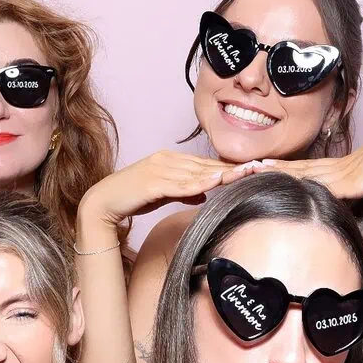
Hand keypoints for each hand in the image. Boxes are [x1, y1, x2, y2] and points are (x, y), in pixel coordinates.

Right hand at [80, 151, 259, 228]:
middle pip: (205, 165)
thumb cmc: (131, 198)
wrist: (102, 202)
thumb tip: (204, 195)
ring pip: (197, 172)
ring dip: (223, 173)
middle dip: (233, 167)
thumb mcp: (162, 193)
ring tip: (246, 173)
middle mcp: (166, 159)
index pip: (204, 163)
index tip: (251, 169)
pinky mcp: (153, 182)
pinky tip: (217, 183)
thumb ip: (183, 191)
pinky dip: (201, 183)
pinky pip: (182, 184)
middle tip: (259, 168)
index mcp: (169, 159)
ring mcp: (159, 169)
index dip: (227, 167)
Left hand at [261, 121, 362, 198]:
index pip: (301, 167)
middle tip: (246, 167)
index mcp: (335, 167)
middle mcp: (331, 168)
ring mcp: (337, 174)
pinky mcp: (347, 184)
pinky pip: (318, 186)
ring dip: (277, 173)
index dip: (280, 167)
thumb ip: (352, 188)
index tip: (260, 166)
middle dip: (271, 169)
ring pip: (300, 174)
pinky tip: (285, 186)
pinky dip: (300, 185)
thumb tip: (344, 198)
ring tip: (255, 171)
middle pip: (294, 168)